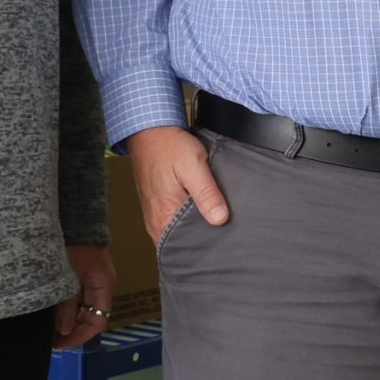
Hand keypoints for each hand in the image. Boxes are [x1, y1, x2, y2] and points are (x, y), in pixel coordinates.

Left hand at [54, 243, 114, 348]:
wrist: (73, 215)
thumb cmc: (73, 244)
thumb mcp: (67, 275)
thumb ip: (67, 302)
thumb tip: (65, 330)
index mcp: (103, 286)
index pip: (97, 321)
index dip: (80, 336)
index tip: (59, 344)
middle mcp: (99, 286)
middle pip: (88, 317)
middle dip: (70, 331)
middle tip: (47, 339)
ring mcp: (88, 280)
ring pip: (79, 308)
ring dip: (64, 320)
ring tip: (44, 327)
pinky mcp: (77, 274)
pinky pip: (73, 297)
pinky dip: (62, 307)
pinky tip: (47, 311)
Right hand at [126, 124, 228, 244]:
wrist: (151, 131)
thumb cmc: (169, 147)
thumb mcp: (193, 167)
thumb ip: (206, 194)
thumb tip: (220, 219)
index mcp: (163, 217)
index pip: (185, 248)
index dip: (205, 248)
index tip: (224, 245)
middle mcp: (156, 221)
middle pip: (184, 243)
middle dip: (204, 241)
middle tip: (227, 235)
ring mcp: (156, 214)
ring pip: (181, 232)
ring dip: (198, 229)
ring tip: (219, 224)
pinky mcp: (160, 206)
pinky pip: (177, 221)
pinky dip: (191, 219)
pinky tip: (206, 212)